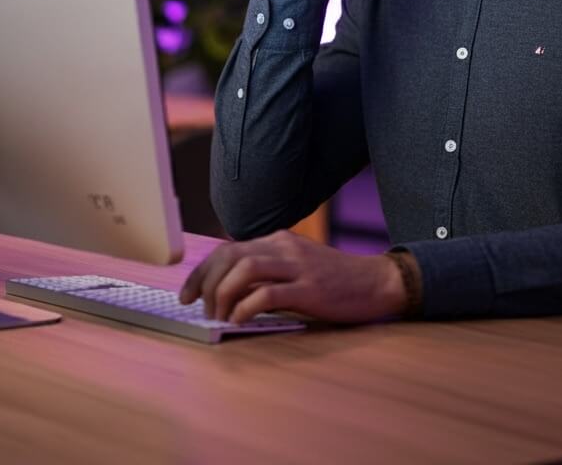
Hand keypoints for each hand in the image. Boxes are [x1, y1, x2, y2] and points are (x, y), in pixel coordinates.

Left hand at [178, 229, 408, 323]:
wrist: (375, 282)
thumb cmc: (333, 279)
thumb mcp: (295, 265)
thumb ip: (266, 271)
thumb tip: (227, 290)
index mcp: (277, 240)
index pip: (227, 249)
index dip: (201, 271)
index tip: (187, 294)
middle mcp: (284, 247)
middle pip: (230, 256)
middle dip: (205, 283)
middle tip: (198, 309)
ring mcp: (298, 266)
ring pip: (245, 270)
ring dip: (223, 295)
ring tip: (219, 317)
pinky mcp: (310, 289)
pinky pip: (269, 294)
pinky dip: (247, 308)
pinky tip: (240, 321)